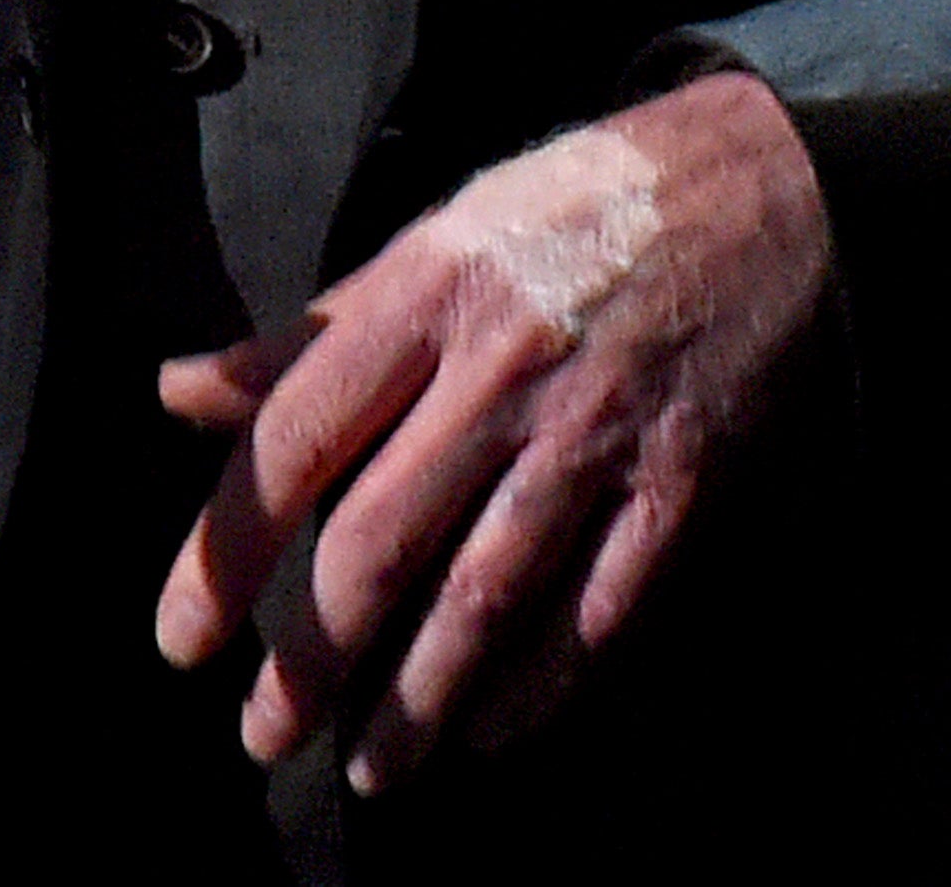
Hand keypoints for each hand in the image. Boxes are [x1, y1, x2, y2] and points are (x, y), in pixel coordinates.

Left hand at [153, 70, 832, 791]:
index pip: (294, 439)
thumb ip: (312, 333)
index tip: (182, 640)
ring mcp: (600, 427)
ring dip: (416, 701)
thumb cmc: (581, 209)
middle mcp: (505, 365)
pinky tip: (493, 732)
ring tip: (370, 767)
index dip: (224, 551)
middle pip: (379, 540)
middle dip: (309, 660)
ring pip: (485, 593)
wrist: (772, 182)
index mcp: (429, 292)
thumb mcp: (438, 235)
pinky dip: (544, 684)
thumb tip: (177, 389)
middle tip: (263, 735)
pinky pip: (603, 606)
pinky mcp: (684, 476)